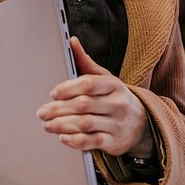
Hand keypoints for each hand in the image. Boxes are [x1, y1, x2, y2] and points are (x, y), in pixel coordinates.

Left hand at [36, 36, 153, 156]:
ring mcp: (117, 124)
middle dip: (58, 109)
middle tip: (42, 112)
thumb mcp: (105, 79)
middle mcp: (117, 104)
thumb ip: (86, 63)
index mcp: (114, 85)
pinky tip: (63, 137)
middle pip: (83, 105)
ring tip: (47, 125)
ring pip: (85, 124)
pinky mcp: (114, 142)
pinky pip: (92, 142)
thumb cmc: (116, 98)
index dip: (68, 89)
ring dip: (62, 125)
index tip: (53, 94)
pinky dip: (75, 140)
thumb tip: (72, 42)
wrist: (142, 123)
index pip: (89, 84)